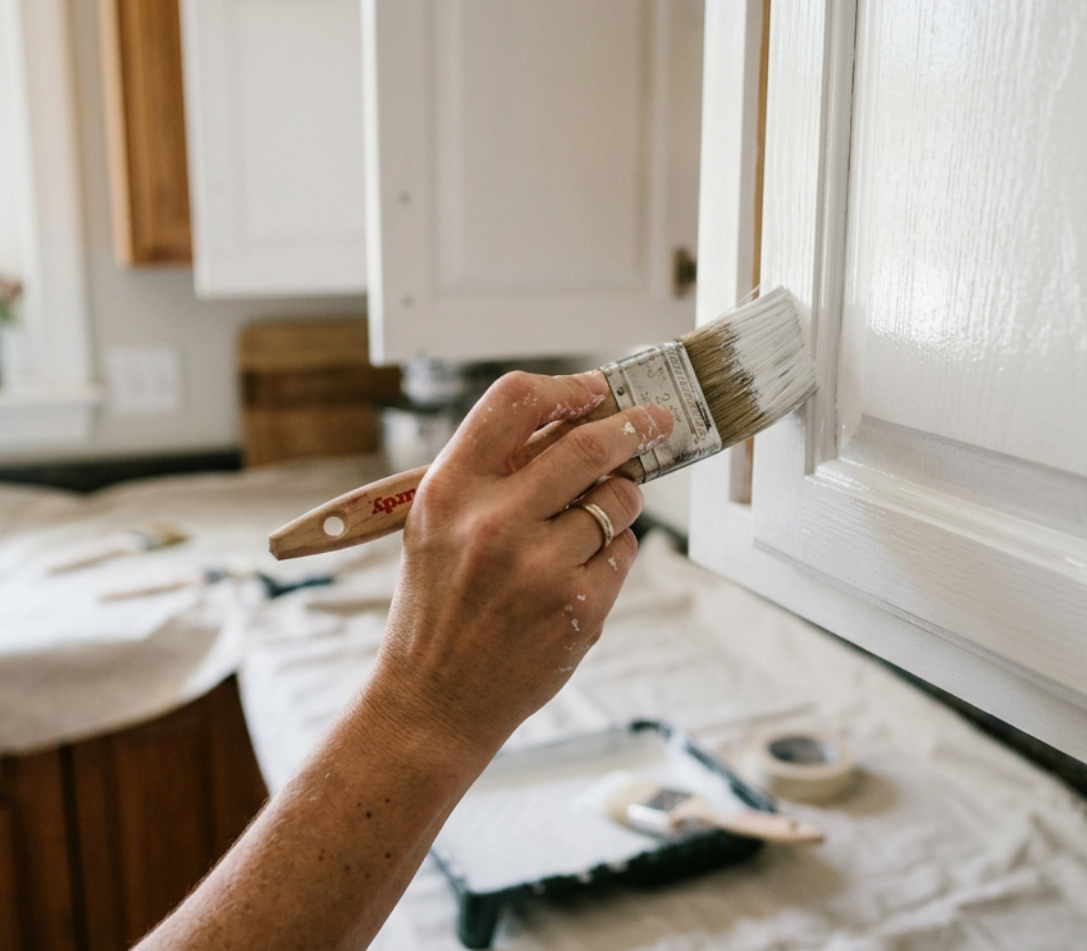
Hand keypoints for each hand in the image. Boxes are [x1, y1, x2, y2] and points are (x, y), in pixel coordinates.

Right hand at [367, 371, 673, 758]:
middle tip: (655, 421)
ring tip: (597, 517)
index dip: (566, 387)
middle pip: (588, 444)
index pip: (515, 401)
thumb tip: (574, 421)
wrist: (432, 700)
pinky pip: (624, 551)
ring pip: (617, 500)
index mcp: (449, 491)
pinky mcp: (578, 605)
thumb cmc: (437, 607)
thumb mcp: (438, 526)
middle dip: (633, 426)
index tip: (596, 390)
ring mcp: (539, 566)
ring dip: (621, 499)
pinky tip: (580, 570)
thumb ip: (494, 473)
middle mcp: (493, 523)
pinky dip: (613, 552)